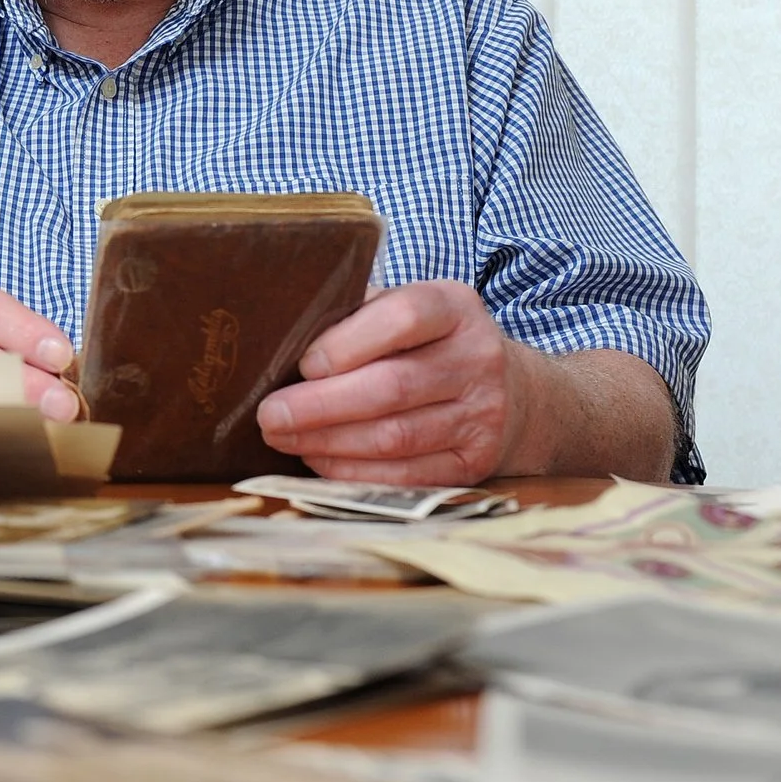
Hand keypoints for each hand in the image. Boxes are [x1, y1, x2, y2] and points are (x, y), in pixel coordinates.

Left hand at [255, 280, 551, 483]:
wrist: (510, 392)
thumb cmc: (426, 344)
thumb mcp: (402, 310)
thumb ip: (354, 316)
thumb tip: (277, 338)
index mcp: (453, 307)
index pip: (402, 319)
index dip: (347, 343)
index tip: (303, 365)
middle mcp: (477, 358)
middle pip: (392, 387)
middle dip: (321, 406)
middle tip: (270, 416)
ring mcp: (482, 414)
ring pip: (395, 437)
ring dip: (329, 443)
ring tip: (282, 439)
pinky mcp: (475, 462)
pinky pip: (406, 474)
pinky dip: (354, 472)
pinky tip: (318, 461)